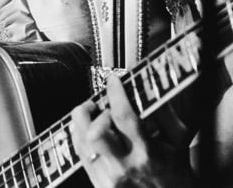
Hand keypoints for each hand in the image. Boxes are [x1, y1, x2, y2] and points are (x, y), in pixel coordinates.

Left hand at [70, 75, 195, 186]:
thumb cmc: (177, 178)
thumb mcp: (178, 145)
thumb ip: (165, 115)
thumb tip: (149, 89)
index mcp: (149, 155)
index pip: (125, 117)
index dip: (116, 94)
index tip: (113, 81)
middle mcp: (125, 167)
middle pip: (94, 132)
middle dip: (90, 112)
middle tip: (97, 104)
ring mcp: (108, 178)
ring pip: (81, 142)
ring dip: (81, 123)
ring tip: (90, 115)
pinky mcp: (97, 184)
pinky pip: (80, 155)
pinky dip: (79, 137)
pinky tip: (87, 131)